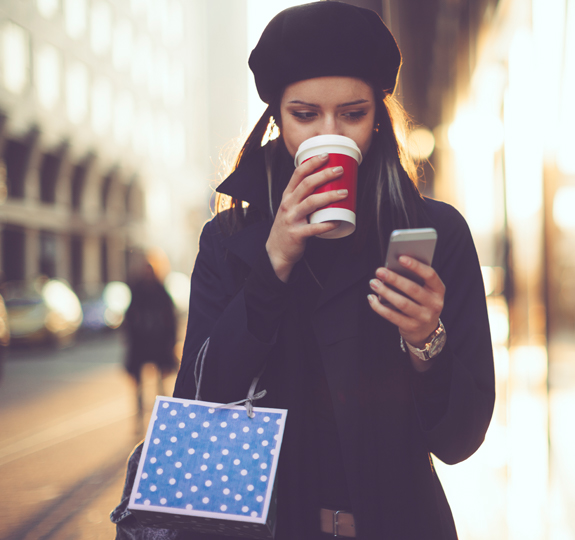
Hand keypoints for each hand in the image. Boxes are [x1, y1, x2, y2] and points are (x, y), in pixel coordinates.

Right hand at [266, 153, 348, 281]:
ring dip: (329, 196)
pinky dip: (327, 224)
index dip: (312, 163)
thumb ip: (303, 197)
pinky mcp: (296, 234)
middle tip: (340, 170)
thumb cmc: (288, 227)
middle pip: (307, 184)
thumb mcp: (290, 208)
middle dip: (324, 175)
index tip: (326, 156)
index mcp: (287, 196)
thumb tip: (326, 184)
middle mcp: (288, 204)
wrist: (277, 251)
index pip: (298, 174)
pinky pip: (314, 228)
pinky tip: (337, 221)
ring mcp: (291, 219)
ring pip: (311, 202)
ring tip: (344, 193)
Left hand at [367, 256, 444, 367]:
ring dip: (385, 292)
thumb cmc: (421, 302)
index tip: (400, 257)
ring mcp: (424, 317)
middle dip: (394, 279)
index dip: (416, 266)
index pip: (430, 275)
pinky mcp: (411, 327)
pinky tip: (371, 298)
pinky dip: (379, 307)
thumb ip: (414, 279)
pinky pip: (393, 316)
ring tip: (373, 283)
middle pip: (413, 289)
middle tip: (379, 271)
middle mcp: (434, 304)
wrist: (426, 330)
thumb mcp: (424, 291)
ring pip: (402, 303)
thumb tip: (392, 267)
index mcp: (438, 290)